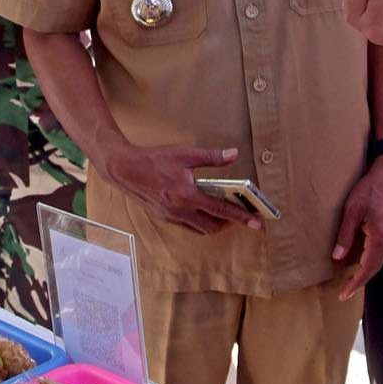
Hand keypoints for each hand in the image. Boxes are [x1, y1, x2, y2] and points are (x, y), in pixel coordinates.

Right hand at [92, 140, 257, 234]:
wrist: (125, 169)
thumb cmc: (154, 160)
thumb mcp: (185, 154)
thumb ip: (211, 157)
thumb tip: (233, 154)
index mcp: (187, 195)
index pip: (221, 210)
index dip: (241, 217)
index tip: (257, 223)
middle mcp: (180, 210)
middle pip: (213, 226)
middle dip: (229, 223)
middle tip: (239, 213)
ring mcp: (171, 217)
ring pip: (200, 229)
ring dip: (214, 224)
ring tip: (223, 212)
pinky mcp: (164, 217)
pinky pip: (188, 226)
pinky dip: (200, 222)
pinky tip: (202, 210)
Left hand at [331, 154, 382, 299]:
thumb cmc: (371, 188)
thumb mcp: (352, 210)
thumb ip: (345, 235)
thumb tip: (336, 257)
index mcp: (379, 237)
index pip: (366, 268)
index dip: (354, 283)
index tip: (343, 294)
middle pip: (374, 268)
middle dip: (359, 281)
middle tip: (344, 292)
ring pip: (377, 261)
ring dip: (364, 272)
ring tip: (349, 281)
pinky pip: (378, 252)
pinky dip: (368, 261)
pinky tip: (358, 261)